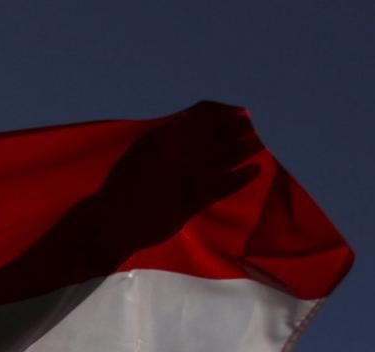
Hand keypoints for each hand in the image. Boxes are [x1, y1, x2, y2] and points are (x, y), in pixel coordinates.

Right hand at [54, 101, 262, 268]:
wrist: (113, 220)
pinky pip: (225, 185)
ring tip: (261, 139)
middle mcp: (182, 152)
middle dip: (239, 126)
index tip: (234, 108)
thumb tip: (184, 126)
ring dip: (246, 146)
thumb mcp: (141, 150)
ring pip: (227, 156)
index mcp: (166, 137)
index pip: (201, 115)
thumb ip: (164, 138)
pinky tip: (256, 170)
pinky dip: (242, 177)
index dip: (221, 111)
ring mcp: (189, 176)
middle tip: (255, 121)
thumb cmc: (122, 186)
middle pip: (219, 133)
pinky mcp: (195, 199)